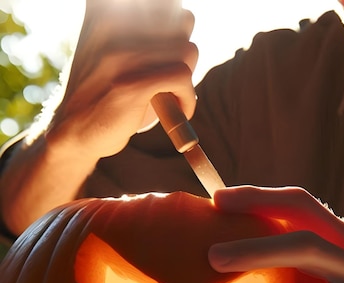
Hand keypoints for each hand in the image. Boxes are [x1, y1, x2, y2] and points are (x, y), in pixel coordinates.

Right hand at [48, 0, 197, 160]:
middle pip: (181, 20)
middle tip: (168, 75)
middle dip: (183, 50)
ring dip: (186, 76)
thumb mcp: (119, 48)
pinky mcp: (133, 84)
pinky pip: (184, 77)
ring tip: (169, 93)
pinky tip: (175, 110)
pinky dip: (188, 99)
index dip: (173, 26)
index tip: (162, 51)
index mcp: (107, 7)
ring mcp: (122, 53)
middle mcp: (113, 22)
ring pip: (187, 49)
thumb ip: (148, 29)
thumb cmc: (105, 88)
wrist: (77, 129)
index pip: (167, 2)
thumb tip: (186, 15)